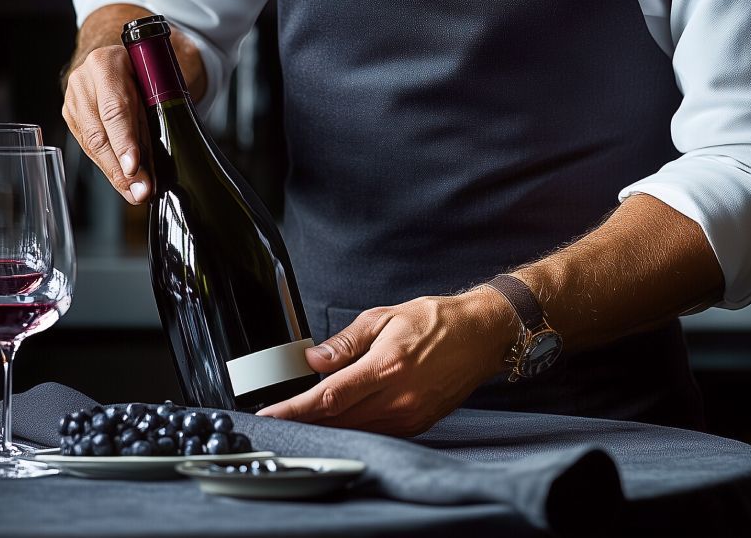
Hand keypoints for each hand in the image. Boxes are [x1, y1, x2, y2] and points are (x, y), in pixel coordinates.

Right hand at [62, 46, 152, 203]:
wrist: (121, 55)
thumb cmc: (143, 66)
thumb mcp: (155, 78)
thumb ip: (158, 108)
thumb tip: (160, 158)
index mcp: (106, 63)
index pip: (115, 108)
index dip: (124, 140)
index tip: (134, 165)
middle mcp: (84, 81)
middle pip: (99, 132)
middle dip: (120, 167)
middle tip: (140, 190)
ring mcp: (73, 99)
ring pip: (91, 143)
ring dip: (114, 172)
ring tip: (134, 191)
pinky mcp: (71, 116)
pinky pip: (89, 146)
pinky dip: (107, 165)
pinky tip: (122, 180)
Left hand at [257, 289, 517, 436]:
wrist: (480, 335)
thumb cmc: (436, 321)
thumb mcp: (385, 317)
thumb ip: (346, 341)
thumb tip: (314, 359)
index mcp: (386, 366)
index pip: (328, 397)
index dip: (295, 409)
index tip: (270, 415)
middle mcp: (397, 398)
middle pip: (337, 421)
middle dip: (304, 421)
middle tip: (276, 417)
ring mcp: (409, 416)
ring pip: (354, 430)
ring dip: (326, 427)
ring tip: (302, 417)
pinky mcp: (417, 425)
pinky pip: (375, 432)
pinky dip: (353, 427)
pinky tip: (339, 418)